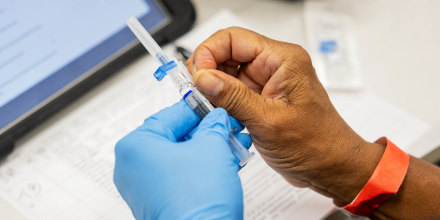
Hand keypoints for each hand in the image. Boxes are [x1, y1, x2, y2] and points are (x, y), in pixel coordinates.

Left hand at [113, 99, 251, 219]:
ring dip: (209, 149)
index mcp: (136, 146)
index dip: (200, 108)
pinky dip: (202, 167)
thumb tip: (217, 117)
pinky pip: (181, 175)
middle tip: (228, 125)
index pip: (171, 114)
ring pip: (181, 157)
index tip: (216, 104)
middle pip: (176, 136)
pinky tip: (226, 161)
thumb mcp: (212, 148)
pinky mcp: (158, 202)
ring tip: (233, 143)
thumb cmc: (196, 201)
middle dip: (208, 131)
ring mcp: (144, 187)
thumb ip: (214, 125)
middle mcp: (133, 167)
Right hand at [187, 27, 383, 205]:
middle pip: (226, 54)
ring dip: (213, 91)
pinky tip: (219, 117)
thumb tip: (203, 78)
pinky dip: (221, 104)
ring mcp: (266, 84)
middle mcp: (273, 66)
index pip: (233, 39)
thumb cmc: (316, 145)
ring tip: (208, 109)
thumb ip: (233, 97)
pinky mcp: (260, 100)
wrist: (331, 168)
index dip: (209, 53)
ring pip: (226, 75)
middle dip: (208, 73)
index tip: (197, 78)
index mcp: (282, 60)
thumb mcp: (269, 121)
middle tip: (198, 96)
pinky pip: (232, 94)